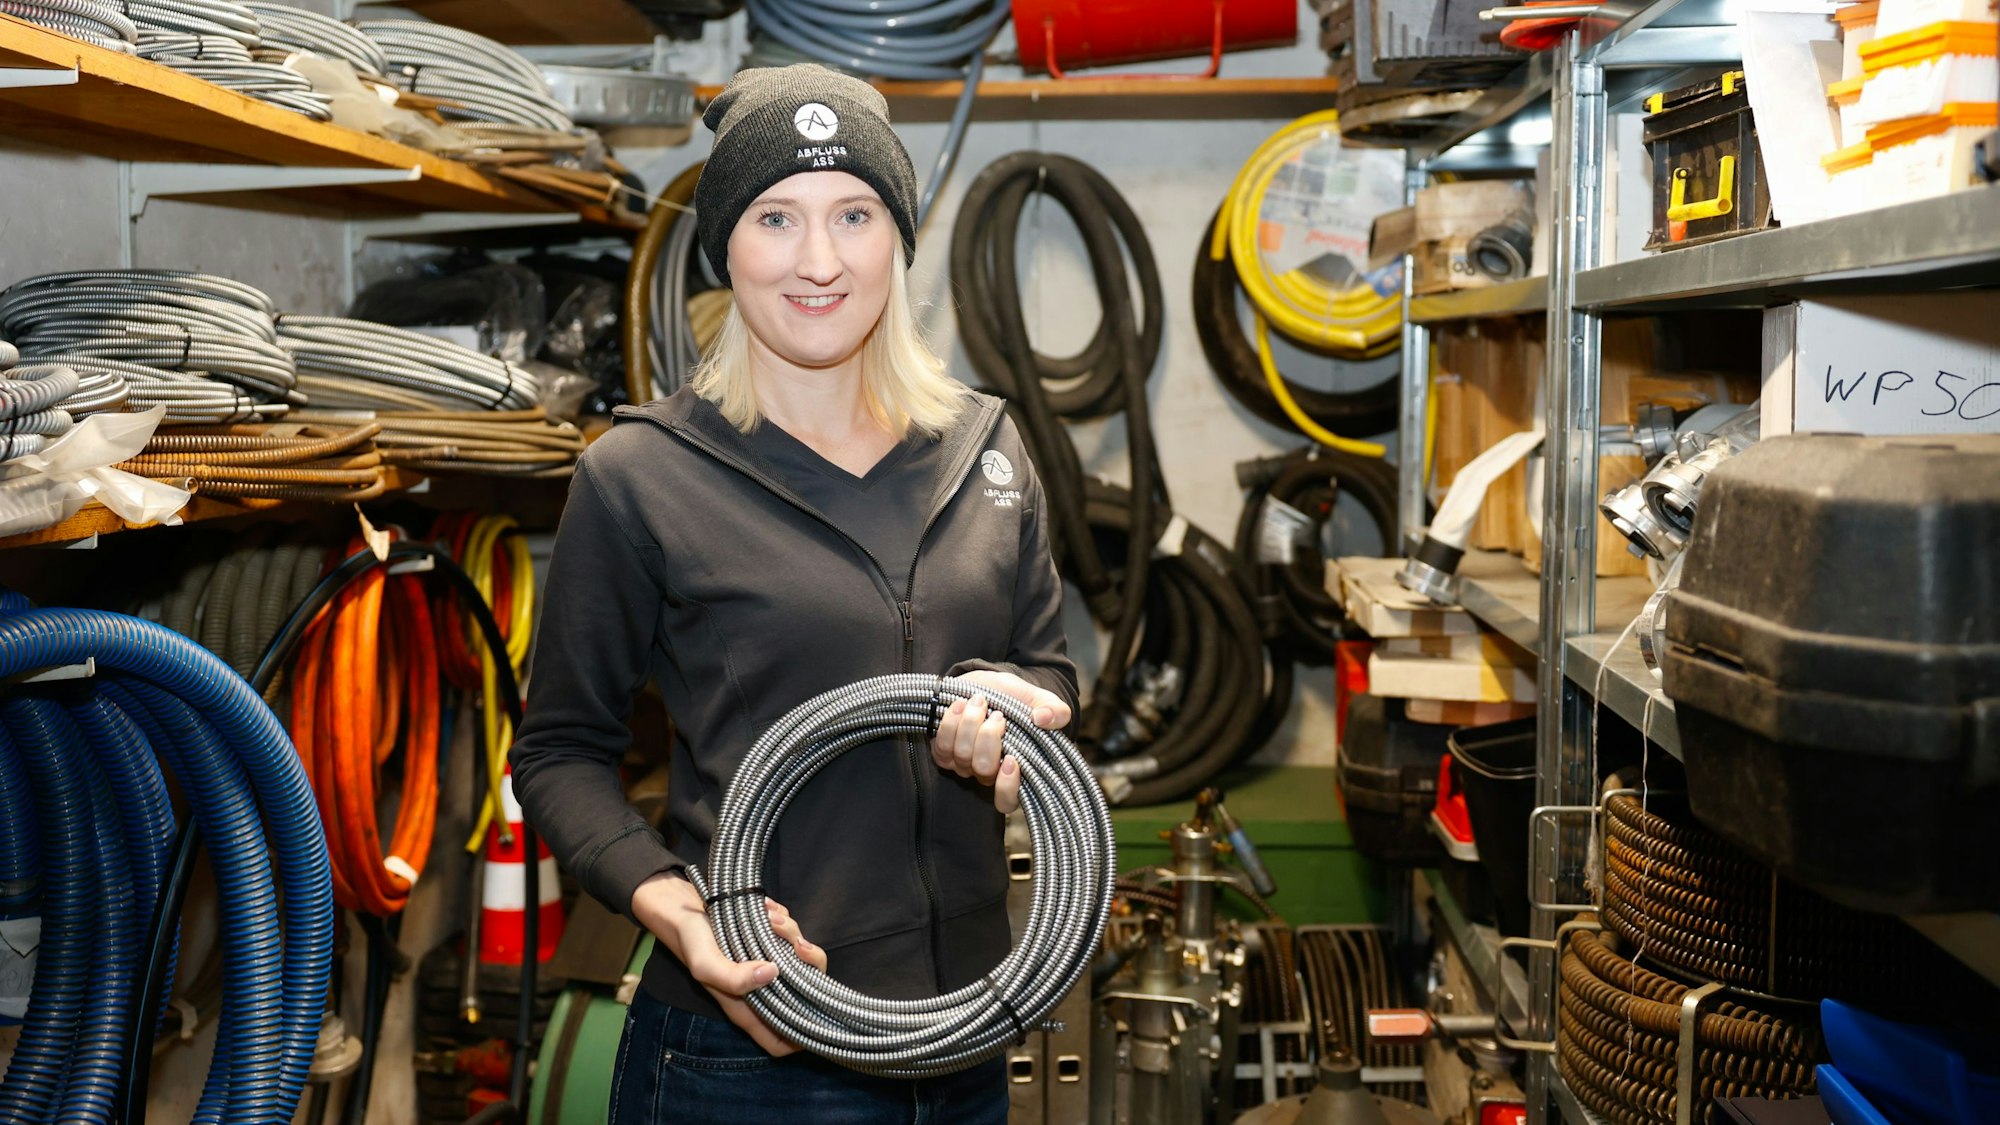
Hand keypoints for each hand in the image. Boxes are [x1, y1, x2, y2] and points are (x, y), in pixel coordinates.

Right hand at [629, 872, 828, 1056]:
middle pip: (805, 992)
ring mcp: (764, 963)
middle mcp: (760, 989)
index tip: (819, 1009)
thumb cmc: (689, 939)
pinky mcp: (765, 939)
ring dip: (792, 933)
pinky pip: (788, 932)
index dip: (803, 1037)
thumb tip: (773, 973)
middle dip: (809, 965)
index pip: (781, 1042)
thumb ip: (734, 978)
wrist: (679, 904)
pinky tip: (766, 910)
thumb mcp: (705, 964)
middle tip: (795, 944)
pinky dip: (783, 918)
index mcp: (746, 1007)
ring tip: (771, 918)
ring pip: (800, 956)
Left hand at [931, 669, 1072, 813]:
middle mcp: (987, 773)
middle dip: (988, 738)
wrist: (987, 684)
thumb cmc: (1016, 698)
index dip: (1007, 787)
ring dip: (969, 725)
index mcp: (1014, 771)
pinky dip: (950, 723)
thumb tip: (1044, 719)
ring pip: (961, 756)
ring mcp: (964, 763)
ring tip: (980, 701)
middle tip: (997, 715)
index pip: (1007, 801)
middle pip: (983, 770)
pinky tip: (961, 705)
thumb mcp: (1040, 701)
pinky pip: (942, 745)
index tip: (1012, 759)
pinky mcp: (944, 750)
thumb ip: (1055, 711)